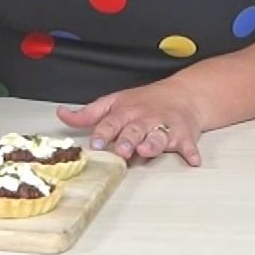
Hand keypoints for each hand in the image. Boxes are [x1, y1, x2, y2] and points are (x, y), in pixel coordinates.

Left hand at [55, 80, 204, 166]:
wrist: (183, 94)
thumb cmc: (145, 102)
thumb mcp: (114, 102)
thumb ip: (88, 113)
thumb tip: (61, 114)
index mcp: (126, 112)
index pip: (110, 122)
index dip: (102, 133)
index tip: (95, 143)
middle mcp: (144, 119)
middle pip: (134, 130)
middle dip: (127, 140)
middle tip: (121, 150)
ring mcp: (165, 126)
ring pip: (158, 136)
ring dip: (153, 143)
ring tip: (147, 150)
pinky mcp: (184, 136)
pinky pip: (188, 145)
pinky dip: (191, 153)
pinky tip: (192, 160)